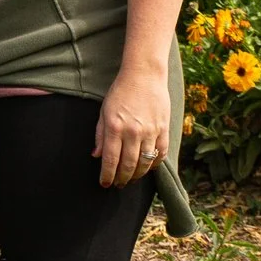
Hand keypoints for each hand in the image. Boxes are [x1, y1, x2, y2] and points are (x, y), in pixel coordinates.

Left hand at [93, 61, 169, 187]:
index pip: (110, 160)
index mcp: (115, 127)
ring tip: (131, 178)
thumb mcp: (104, 111)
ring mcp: (150, 131)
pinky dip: (155, 164)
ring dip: (138, 175)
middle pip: (128, 165)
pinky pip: (161, 153)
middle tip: (118, 185)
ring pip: (145, 163)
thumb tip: (97, 156)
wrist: (144, 75)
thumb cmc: (120, 92)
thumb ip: (100, 135)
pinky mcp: (164, 129)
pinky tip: (148, 167)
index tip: (104, 184)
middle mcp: (133, 132)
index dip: (107, 176)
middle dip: (122, 179)